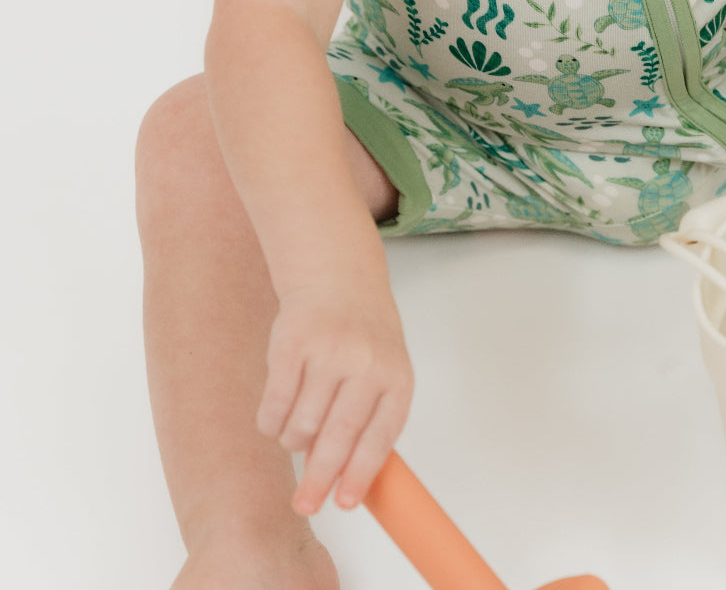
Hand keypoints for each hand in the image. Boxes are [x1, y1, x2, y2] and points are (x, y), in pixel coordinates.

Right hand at [256, 282, 412, 514]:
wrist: (339, 280)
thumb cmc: (364, 336)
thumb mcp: (385, 372)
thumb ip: (371, 420)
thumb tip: (346, 481)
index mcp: (396, 376)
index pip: (379, 437)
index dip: (360, 475)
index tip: (343, 504)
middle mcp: (365, 363)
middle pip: (338, 437)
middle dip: (318, 479)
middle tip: (305, 504)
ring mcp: (328, 352)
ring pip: (301, 426)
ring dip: (294, 442)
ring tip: (297, 433)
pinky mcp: (291, 345)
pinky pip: (275, 405)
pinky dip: (272, 423)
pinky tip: (278, 417)